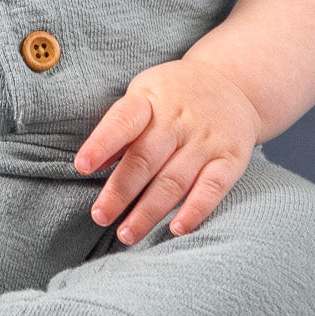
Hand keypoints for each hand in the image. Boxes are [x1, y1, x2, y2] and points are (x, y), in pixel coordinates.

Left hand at [73, 58, 262, 241]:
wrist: (233, 82)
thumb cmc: (173, 96)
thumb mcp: (143, 96)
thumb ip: (120, 129)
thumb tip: (91, 165)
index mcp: (149, 99)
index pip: (122, 121)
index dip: (101, 144)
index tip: (81, 167)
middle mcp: (178, 119)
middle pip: (145, 159)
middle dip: (120, 192)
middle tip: (100, 216)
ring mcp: (206, 139)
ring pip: (174, 180)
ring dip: (148, 211)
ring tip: (127, 234)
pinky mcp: (231, 158)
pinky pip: (212, 188)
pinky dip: (194, 211)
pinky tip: (175, 229)